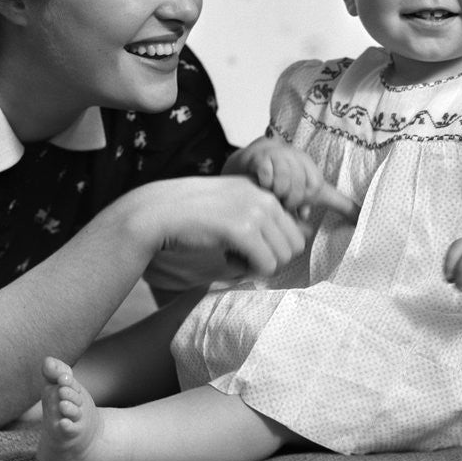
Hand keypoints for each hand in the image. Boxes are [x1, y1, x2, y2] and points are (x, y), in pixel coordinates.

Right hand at [134, 174, 309, 279]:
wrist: (160, 211)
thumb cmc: (194, 212)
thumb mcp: (234, 203)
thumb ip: (262, 215)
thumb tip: (302, 235)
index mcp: (264, 189)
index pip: (296, 229)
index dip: (274, 246)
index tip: (249, 246)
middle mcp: (265, 197)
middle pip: (295, 245)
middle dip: (272, 258)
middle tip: (243, 256)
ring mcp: (255, 212)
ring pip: (283, 257)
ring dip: (260, 265)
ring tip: (233, 256)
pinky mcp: (243, 230)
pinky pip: (266, 265)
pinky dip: (249, 271)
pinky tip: (227, 259)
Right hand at [224, 137, 358, 222]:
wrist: (249, 163)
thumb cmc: (283, 183)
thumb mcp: (311, 192)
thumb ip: (336, 205)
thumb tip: (362, 219)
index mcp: (309, 164)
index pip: (314, 185)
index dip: (303, 199)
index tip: (295, 204)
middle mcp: (295, 156)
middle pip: (300, 185)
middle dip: (289, 200)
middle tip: (279, 201)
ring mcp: (277, 155)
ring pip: (284, 183)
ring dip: (276, 194)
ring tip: (270, 195)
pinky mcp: (259, 158)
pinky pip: (267, 177)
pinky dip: (264, 186)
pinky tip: (261, 187)